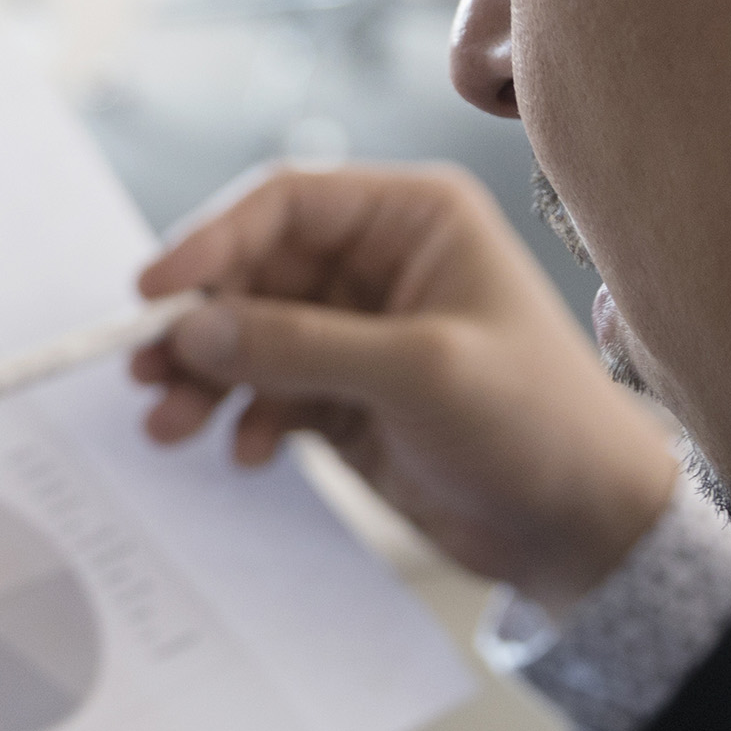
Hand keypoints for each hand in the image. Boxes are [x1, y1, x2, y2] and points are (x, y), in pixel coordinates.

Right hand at [133, 161, 683, 609]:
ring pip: (249, 335)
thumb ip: (301, 345)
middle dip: (199, 322)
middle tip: (147, 370)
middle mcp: (380, 264)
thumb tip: (195, 328)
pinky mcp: (347, 397)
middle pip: (253, 270)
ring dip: (206, 377)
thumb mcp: (419, 372)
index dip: (211, 240)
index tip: (154, 294)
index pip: (284, 202)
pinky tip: (251, 453)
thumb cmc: (537, 423)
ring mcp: (359, 333)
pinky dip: (245, 418)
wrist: (583, 529)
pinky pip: (267, 390)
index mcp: (414, 218)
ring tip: (171, 426)